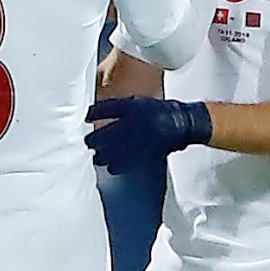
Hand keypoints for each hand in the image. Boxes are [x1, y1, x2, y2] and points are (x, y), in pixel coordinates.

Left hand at [84, 96, 211, 174]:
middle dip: (98, 138)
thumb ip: (122, 107)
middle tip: (87, 143)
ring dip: (106, 154)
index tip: (85, 117)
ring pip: (121, 147)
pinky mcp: (152, 149)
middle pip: (112, 131)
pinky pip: (134, 159)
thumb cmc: (159, 111)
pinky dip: (122, 164)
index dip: (96, 112)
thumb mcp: (140, 102)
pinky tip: (112, 168)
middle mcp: (139, 120)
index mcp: (135, 105)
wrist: (184, 121)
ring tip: (96, 158)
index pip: (110, 107)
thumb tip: (101, 114)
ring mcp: (146, 136)